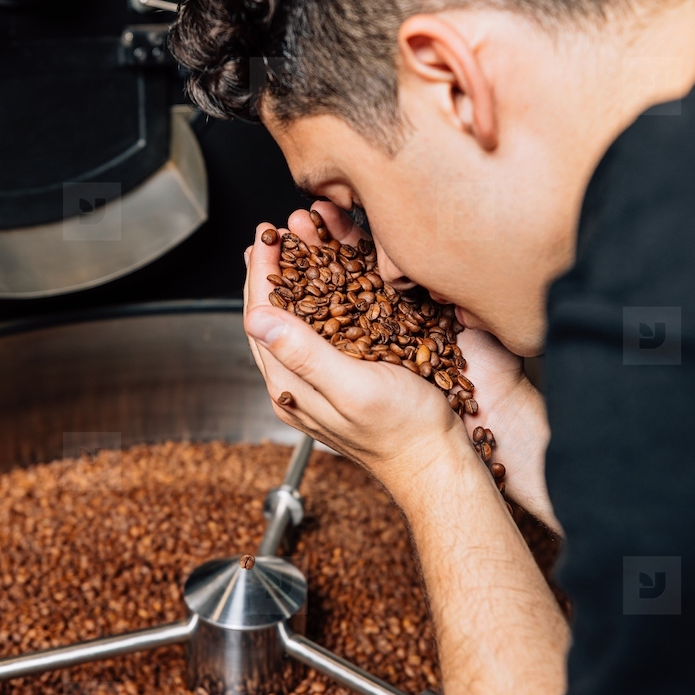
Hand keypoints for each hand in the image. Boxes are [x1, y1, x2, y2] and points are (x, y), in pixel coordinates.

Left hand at [244, 204, 555, 530]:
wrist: (437, 462)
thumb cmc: (405, 431)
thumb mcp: (354, 388)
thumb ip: (305, 353)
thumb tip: (257, 319)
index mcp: (291, 385)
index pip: (262, 317)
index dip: (262, 272)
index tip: (265, 235)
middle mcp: (296, 384)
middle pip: (271, 317)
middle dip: (270, 270)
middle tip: (273, 232)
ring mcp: (317, 384)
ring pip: (292, 322)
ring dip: (290, 281)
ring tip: (291, 249)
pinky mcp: (341, 381)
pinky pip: (316, 332)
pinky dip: (316, 299)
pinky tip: (326, 286)